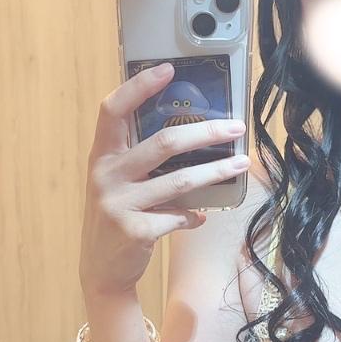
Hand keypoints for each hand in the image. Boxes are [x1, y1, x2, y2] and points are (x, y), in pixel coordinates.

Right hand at [78, 62, 249, 296]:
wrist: (100, 271)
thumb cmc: (117, 218)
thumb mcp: (118, 184)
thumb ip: (139, 161)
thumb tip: (192, 135)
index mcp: (101, 157)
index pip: (113, 111)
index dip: (138, 87)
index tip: (168, 70)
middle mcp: (107, 176)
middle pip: (163, 143)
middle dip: (206, 132)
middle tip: (235, 126)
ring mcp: (119, 204)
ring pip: (180, 180)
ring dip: (215, 172)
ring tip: (240, 163)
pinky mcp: (134, 231)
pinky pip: (177, 216)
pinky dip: (194, 215)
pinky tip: (202, 216)